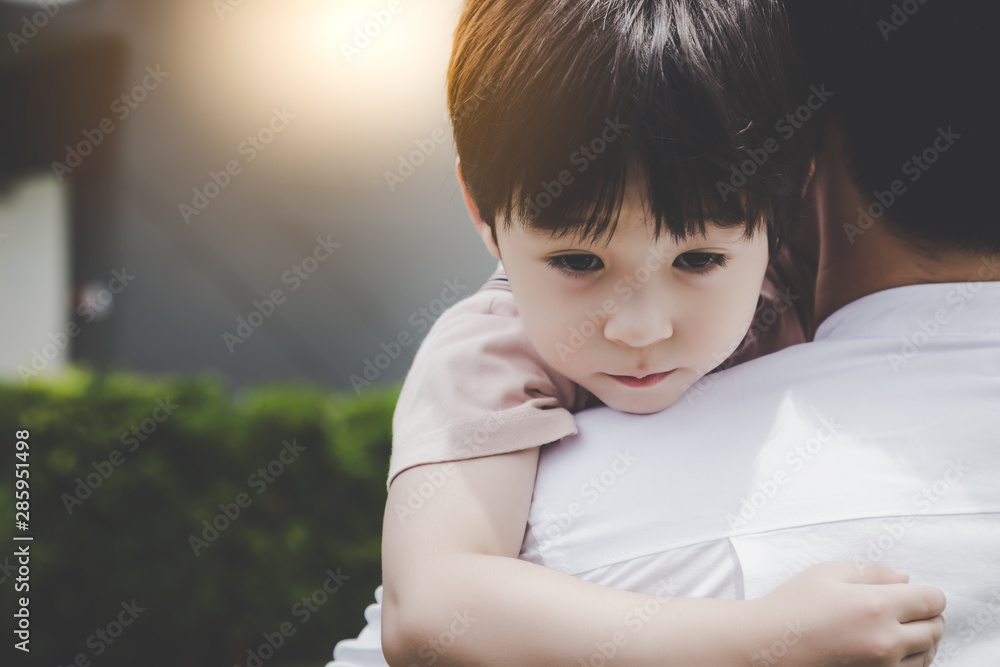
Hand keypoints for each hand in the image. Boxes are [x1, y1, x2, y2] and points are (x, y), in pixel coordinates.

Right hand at [744, 561, 945, 665]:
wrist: (768, 644)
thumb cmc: (793, 605)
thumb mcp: (828, 572)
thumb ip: (873, 571)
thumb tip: (905, 579)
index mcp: (876, 605)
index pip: (933, 600)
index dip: (925, 592)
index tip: (910, 592)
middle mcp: (886, 640)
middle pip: (936, 628)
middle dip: (927, 615)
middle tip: (904, 608)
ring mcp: (882, 666)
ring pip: (928, 653)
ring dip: (920, 639)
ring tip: (894, 628)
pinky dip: (910, 659)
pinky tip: (888, 646)